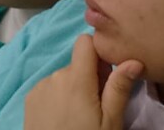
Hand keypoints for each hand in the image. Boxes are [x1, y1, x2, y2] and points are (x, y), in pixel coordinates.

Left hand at [24, 34, 142, 129]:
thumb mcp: (110, 121)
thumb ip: (119, 88)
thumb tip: (133, 60)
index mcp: (75, 79)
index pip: (84, 42)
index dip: (99, 53)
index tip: (108, 74)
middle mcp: (54, 76)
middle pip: (77, 63)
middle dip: (91, 78)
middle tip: (99, 105)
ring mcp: (39, 86)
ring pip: (65, 76)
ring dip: (75, 88)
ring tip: (81, 115)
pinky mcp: (30, 97)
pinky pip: (50, 87)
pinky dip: (60, 96)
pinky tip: (64, 117)